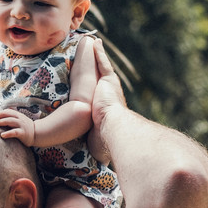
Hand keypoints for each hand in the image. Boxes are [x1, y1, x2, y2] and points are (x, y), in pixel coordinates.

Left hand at [0, 109, 35, 145]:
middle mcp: (19, 118)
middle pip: (7, 115)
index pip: (6, 111)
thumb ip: (10, 119)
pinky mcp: (23, 133)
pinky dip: (8, 133)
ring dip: (0, 122)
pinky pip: (14, 132)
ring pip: (10, 121)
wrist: (38, 134)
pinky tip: (2, 135)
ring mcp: (22, 125)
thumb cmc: (25, 128)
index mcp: (17, 115)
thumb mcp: (18, 121)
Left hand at [88, 40, 125, 163]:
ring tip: (90, 42)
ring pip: (101, 67)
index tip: (96, 83)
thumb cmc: (108, 141)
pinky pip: (101, 62)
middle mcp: (111, 96)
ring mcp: (111, 87)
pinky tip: (94, 42)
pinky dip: (98, 52)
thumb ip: (101, 149)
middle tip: (93, 54)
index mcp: (108, 109)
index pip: (100, 95)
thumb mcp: (100, 144)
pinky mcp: (109, 80)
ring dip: (96, 55)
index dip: (98, 88)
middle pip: (102, 77)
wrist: (116, 130)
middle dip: (98, 66)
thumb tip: (101, 165)